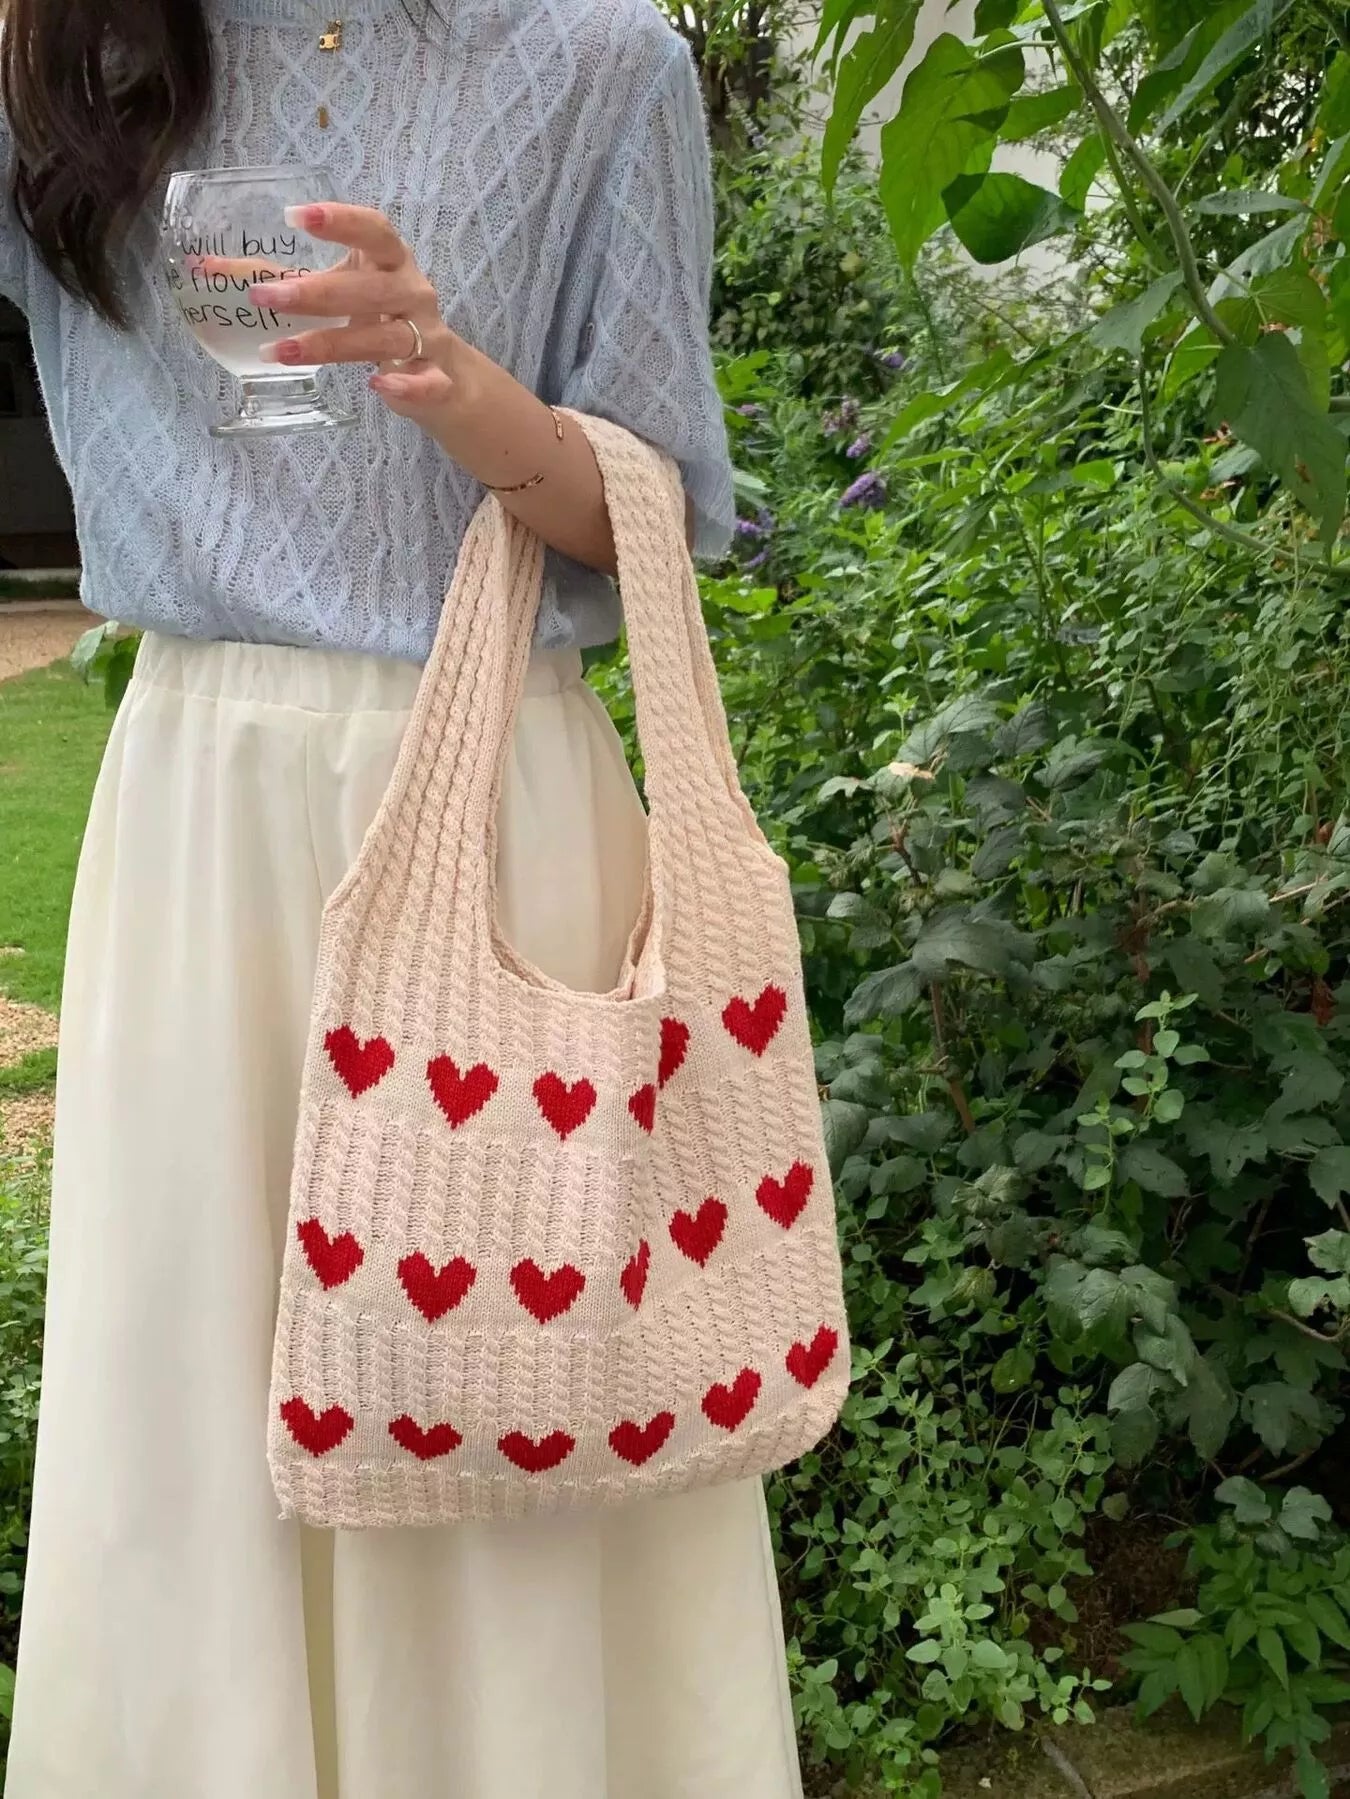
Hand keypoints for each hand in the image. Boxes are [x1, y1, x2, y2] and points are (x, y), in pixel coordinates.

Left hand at [245, 202, 457, 419]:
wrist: (441, 374)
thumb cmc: (379, 319)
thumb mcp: (339, 290)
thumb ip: (282, 279)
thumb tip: (203, 268)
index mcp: (390, 261)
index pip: (373, 230)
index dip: (339, 221)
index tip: (295, 216)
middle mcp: (411, 293)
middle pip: (370, 288)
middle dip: (317, 292)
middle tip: (265, 295)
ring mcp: (425, 337)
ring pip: (384, 337)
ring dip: (333, 343)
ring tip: (282, 350)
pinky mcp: (435, 379)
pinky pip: (426, 383)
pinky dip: (405, 386)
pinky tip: (377, 386)